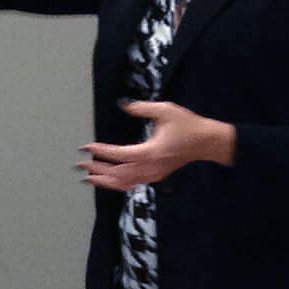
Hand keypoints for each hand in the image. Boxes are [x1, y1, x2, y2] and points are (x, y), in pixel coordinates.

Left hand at [79, 99, 233, 191]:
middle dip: (97, 170)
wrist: (208, 142)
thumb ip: (141, 109)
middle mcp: (151, 167)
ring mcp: (154, 174)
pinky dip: (117, 184)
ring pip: (124, 182)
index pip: (119, 155)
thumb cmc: (189, 126)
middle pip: (118, 173)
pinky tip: (107, 182)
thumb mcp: (165, 110)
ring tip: (88, 177)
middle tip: (80, 165)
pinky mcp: (156, 175)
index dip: (101, 152)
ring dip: (105, 180)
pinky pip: (133, 183)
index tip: (87, 147)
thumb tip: (124, 105)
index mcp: (151, 152)